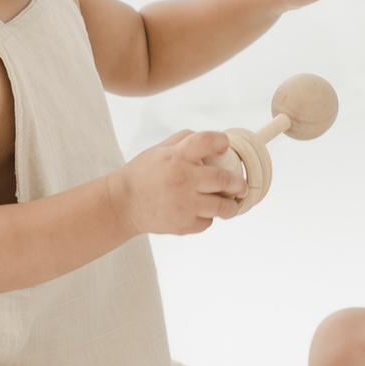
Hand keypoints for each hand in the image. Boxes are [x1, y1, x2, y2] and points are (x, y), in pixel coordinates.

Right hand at [118, 130, 250, 237]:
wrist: (123, 204)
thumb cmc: (144, 173)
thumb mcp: (159, 150)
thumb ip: (185, 140)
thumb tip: (214, 140)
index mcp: (176, 157)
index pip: (205, 141)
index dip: (221, 141)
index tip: (224, 146)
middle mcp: (183, 180)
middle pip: (224, 179)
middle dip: (239, 184)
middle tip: (241, 186)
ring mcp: (184, 205)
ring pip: (222, 206)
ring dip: (232, 205)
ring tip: (232, 203)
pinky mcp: (183, 225)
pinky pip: (207, 221)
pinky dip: (207, 217)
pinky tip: (200, 211)